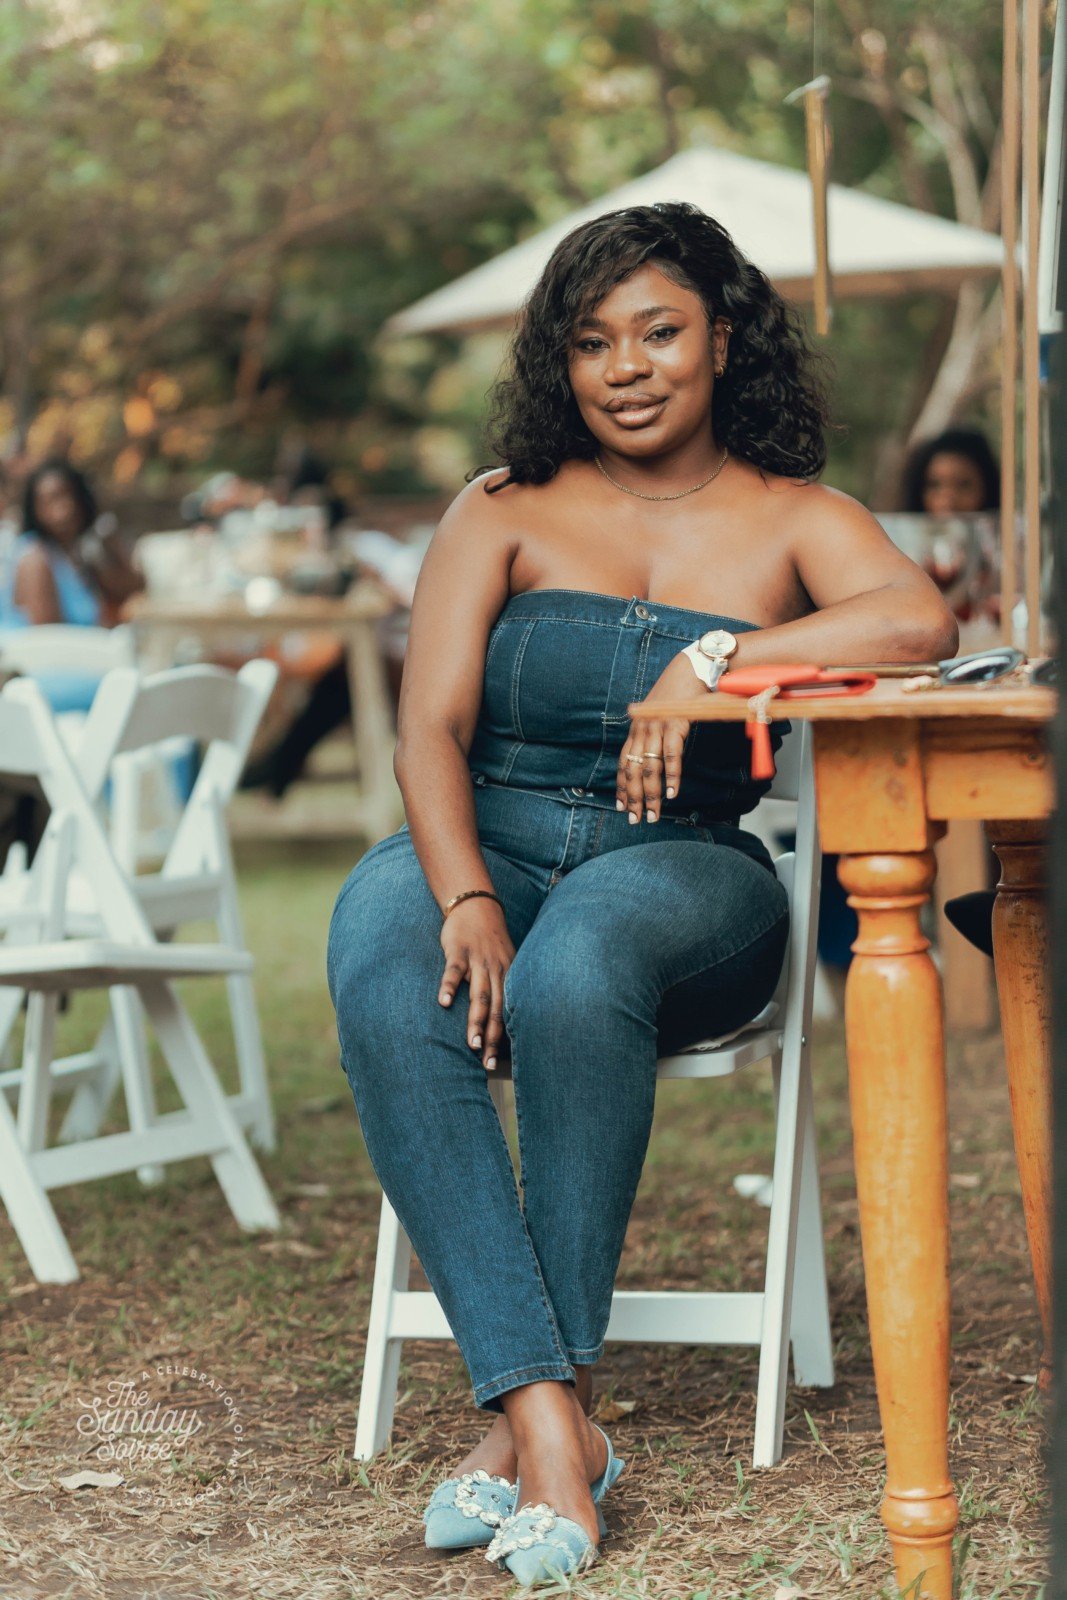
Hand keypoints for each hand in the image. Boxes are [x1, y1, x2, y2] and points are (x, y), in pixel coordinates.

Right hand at [438, 898, 514, 1070]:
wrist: (476, 906)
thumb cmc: (488, 942)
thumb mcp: (502, 963)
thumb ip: (500, 989)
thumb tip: (497, 1021)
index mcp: (508, 977)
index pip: (507, 1013)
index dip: (504, 1039)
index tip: (497, 1063)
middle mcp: (496, 971)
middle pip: (496, 1009)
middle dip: (493, 1037)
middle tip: (488, 1063)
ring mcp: (478, 961)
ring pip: (479, 994)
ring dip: (476, 1020)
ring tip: (471, 1044)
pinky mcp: (459, 950)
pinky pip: (454, 970)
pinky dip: (449, 986)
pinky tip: (442, 1003)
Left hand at [617, 650, 706, 823]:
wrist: (692, 667)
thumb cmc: (679, 694)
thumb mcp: (661, 715)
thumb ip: (655, 736)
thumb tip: (656, 760)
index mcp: (637, 728)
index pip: (624, 764)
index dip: (621, 787)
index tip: (621, 806)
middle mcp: (642, 729)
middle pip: (633, 771)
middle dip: (633, 798)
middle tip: (635, 820)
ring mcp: (657, 726)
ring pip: (650, 768)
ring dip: (650, 795)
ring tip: (653, 814)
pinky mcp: (674, 724)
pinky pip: (671, 756)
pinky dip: (671, 777)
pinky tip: (671, 794)